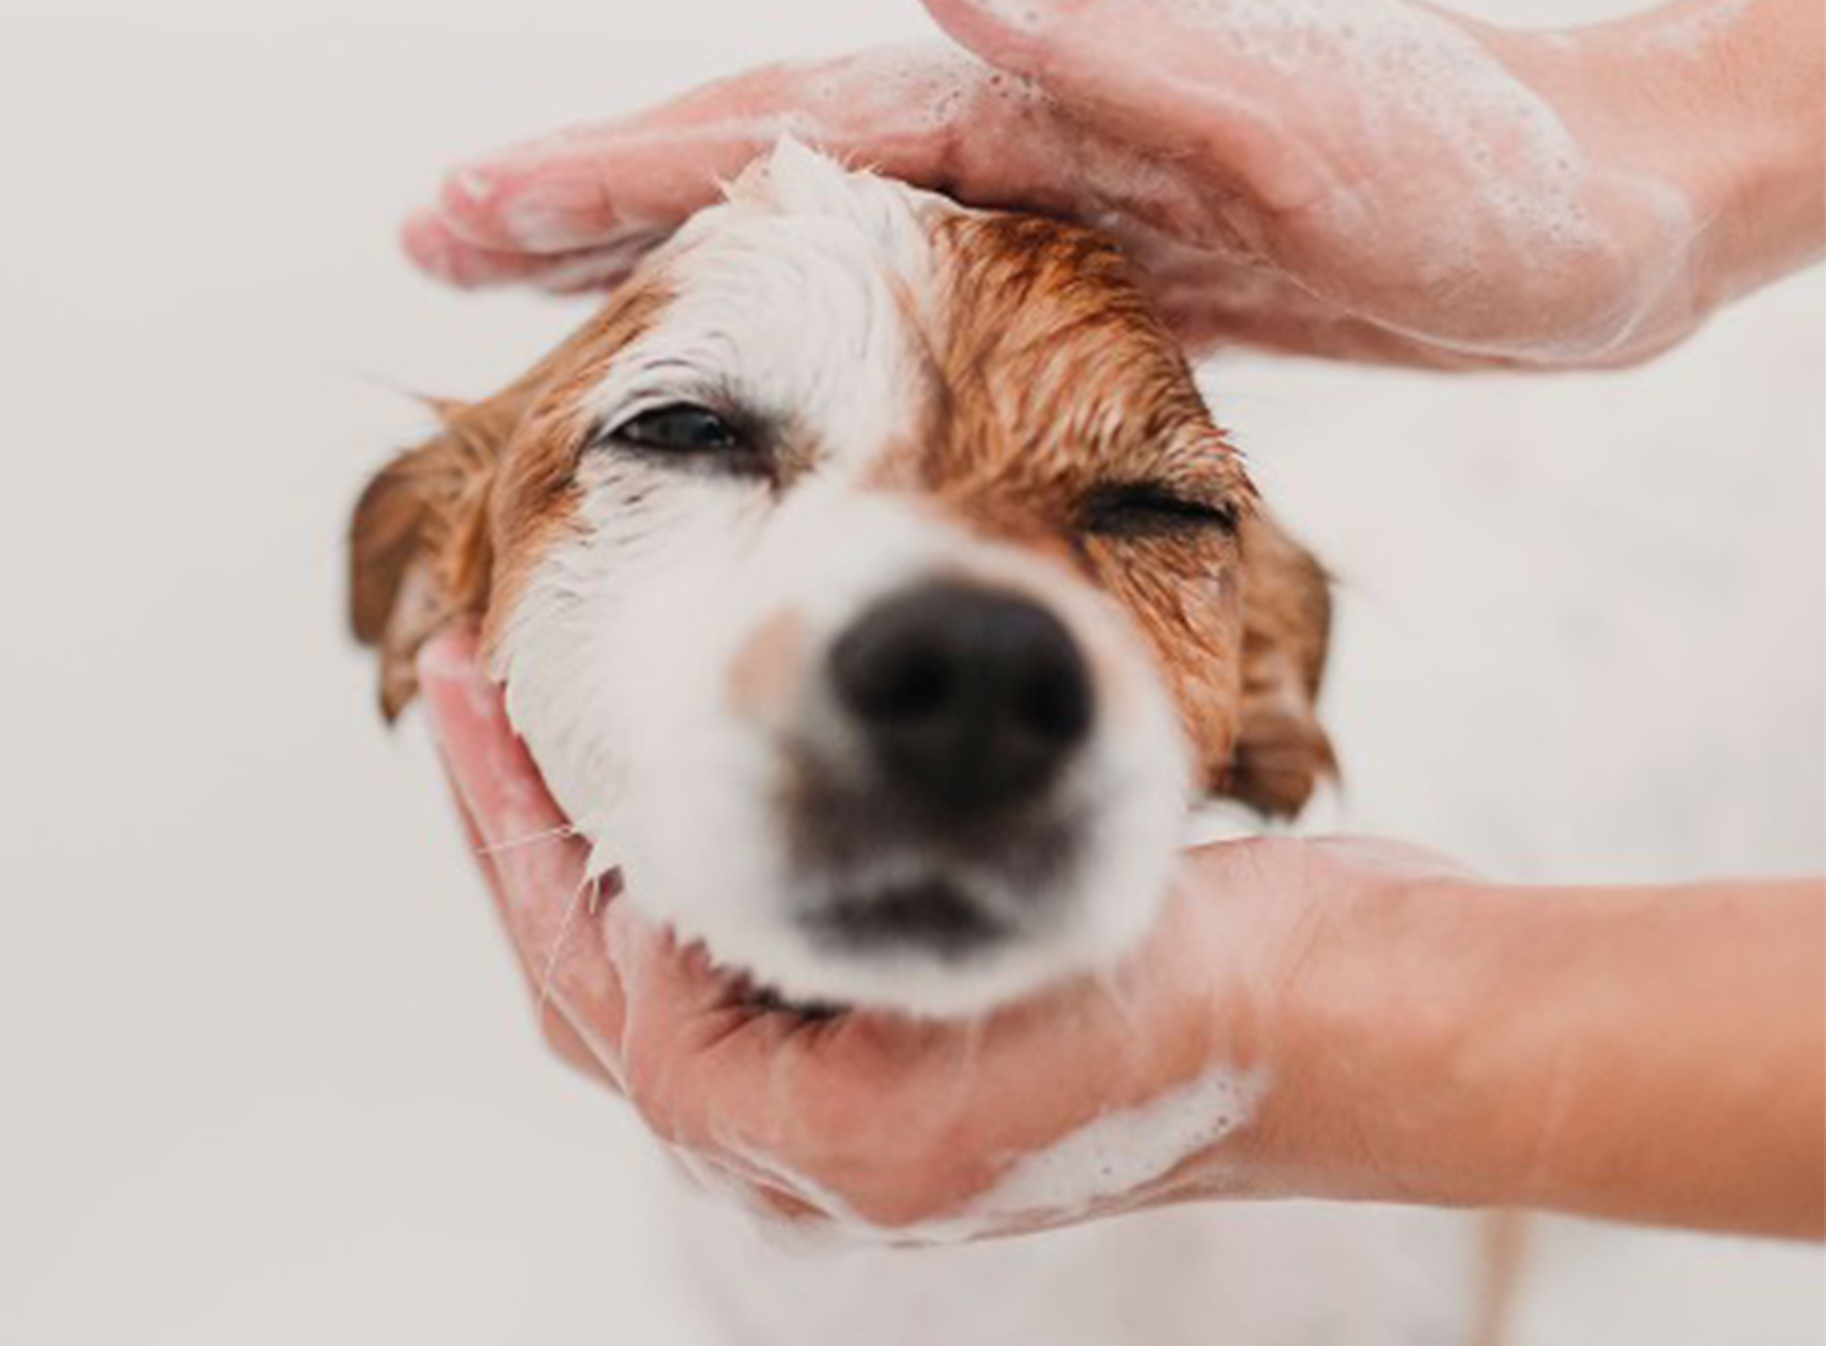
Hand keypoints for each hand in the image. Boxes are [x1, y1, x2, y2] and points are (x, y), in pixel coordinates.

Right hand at [400, 0, 1815, 369]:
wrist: (1606, 219)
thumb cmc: (1479, 168)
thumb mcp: (1298, 104)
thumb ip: (1109, 33)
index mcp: (1027, 94)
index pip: (767, 129)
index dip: (606, 170)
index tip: (459, 210)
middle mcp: (1015, 136)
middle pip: (755, 168)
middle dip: (589, 209)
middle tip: (434, 255)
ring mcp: (1050, 205)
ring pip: (817, 238)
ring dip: (678, 267)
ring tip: (552, 306)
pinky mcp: (1101, 274)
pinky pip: (912, 300)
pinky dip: (814, 327)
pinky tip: (766, 359)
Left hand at [416, 628, 1474, 1236]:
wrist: (1370, 1019)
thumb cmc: (1213, 1005)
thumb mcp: (994, 979)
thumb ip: (793, 988)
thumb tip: (621, 921)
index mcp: (818, 1150)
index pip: (598, 986)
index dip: (514, 834)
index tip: (468, 692)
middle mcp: (824, 1144)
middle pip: (607, 988)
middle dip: (529, 839)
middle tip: (472, 690)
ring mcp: (869, 1096)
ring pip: (673, 970)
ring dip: (609, 844)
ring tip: (556, 720)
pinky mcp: (918, 1037)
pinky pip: (758, 951)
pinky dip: (704, 861)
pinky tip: (701, 774)